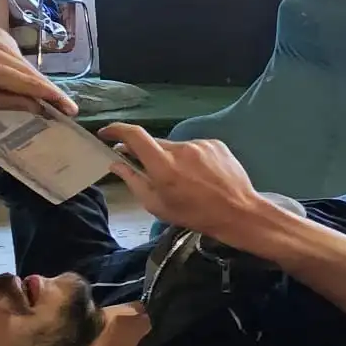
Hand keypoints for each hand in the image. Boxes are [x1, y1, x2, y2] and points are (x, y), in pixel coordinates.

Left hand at [0, 17, 75, 117]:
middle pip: (23, 70)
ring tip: (51, 101)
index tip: (67, 109)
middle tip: (66, 112)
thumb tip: (32, 106)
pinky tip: (31, 84)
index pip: (13, 78)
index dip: (43, 93)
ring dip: (38, 81)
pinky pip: (17, 53)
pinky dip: (26, 70)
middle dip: (48, 91)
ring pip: (22, 62)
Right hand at [100, 125, 270, 244]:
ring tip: (185, 181)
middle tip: (149, 170)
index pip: (134, 135)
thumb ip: (134, 181)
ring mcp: (200, 144)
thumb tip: (116, 163)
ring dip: (173, 159)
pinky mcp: (215, 144)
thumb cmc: (195, 215)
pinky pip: (195, 148)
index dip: (116, 130)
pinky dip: (191, 159)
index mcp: (163, 165)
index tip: (107, 133)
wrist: (238, 212)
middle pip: (155, 144)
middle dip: (147, 155)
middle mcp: (181, 149)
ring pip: (176, 148)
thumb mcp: (158, 205)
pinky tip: (201, 176)